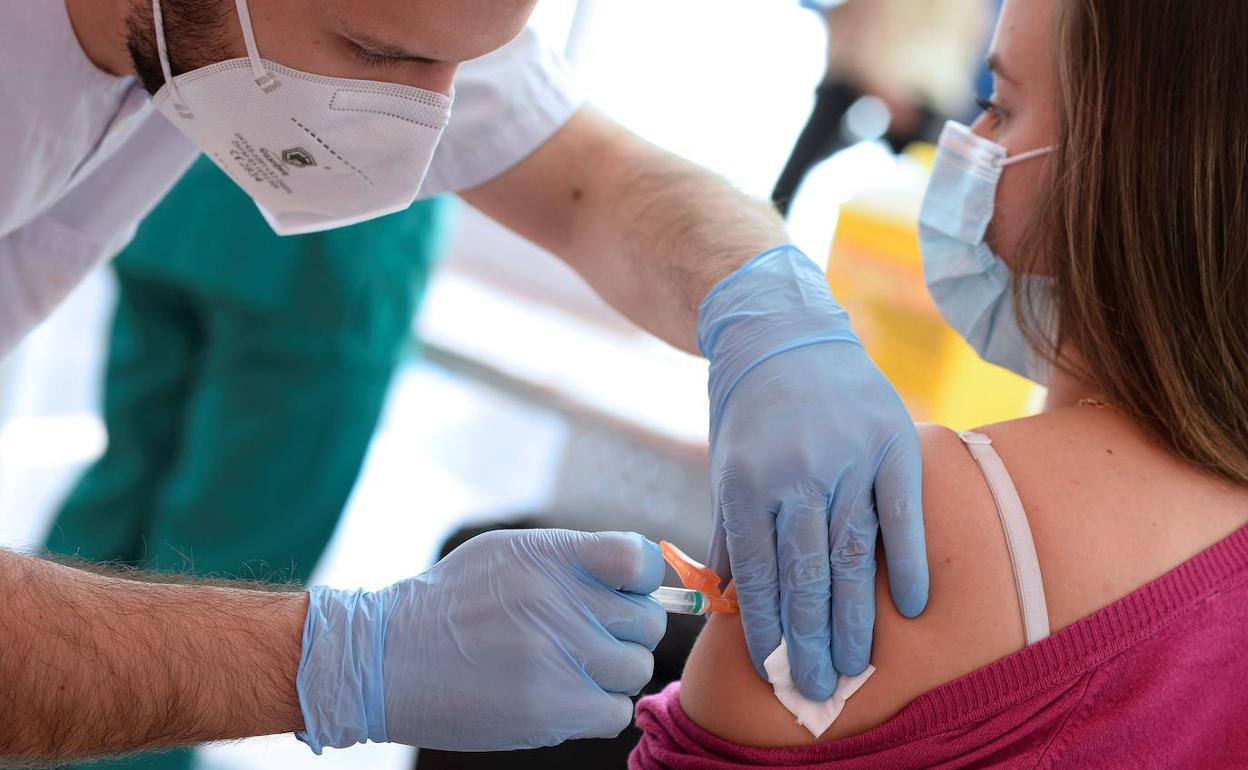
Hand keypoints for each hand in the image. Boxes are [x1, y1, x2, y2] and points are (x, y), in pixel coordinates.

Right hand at [295, 529, 665, 751]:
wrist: (385, 658)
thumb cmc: (451, 605)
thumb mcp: (508, 554)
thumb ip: (574, 560)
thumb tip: (640, 579)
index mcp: (553, 556)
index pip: (641, 560)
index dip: (642, 582)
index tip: (622, 596)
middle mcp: (562, 601)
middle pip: (646, 623)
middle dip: (624, 634)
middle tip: (586, 640)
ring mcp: (559, 655)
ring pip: (635, 670)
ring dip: (610, 675)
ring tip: (567, 671)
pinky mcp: (551, 707)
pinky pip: (615, 712)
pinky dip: (596, 711)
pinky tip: (562, 699)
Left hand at [698, 245, 928, 700]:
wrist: (782, 332)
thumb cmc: (749, 414)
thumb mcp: (726, 470)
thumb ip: (732, 534)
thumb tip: (732, 602)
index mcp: (747, 483)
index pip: (760, 574)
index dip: (768, 629)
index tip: (777, 672)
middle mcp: (796, 472)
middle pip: (808, 575)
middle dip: (812, 639)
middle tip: (821, 689)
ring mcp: (847, 456)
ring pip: (855, 554)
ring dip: (857, 617)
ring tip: (859, 666)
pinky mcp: (892, 441)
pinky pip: (903, 513)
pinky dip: (909, 561)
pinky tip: (912, 607)